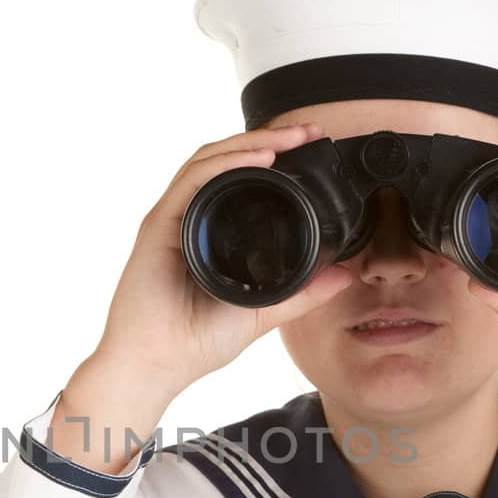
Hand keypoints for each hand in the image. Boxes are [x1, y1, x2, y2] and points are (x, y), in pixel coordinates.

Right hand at [88, 121, 354, 405]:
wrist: (154, 366)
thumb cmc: (193, 343)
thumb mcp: (262, 313)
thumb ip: (301, 294)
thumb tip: (343, 275)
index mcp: (209, 232)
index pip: (240, 179)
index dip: (274, 156)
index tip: (310, 146)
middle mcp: (189, 218)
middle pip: (226, 160)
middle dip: (268, 139)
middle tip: (308, 131)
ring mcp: (172, 218)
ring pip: (209, 161)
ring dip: (249, 143)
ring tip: (288, 139)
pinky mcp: (159, 226)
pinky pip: (192, 181)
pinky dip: (224, 164)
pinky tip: (256, 158)